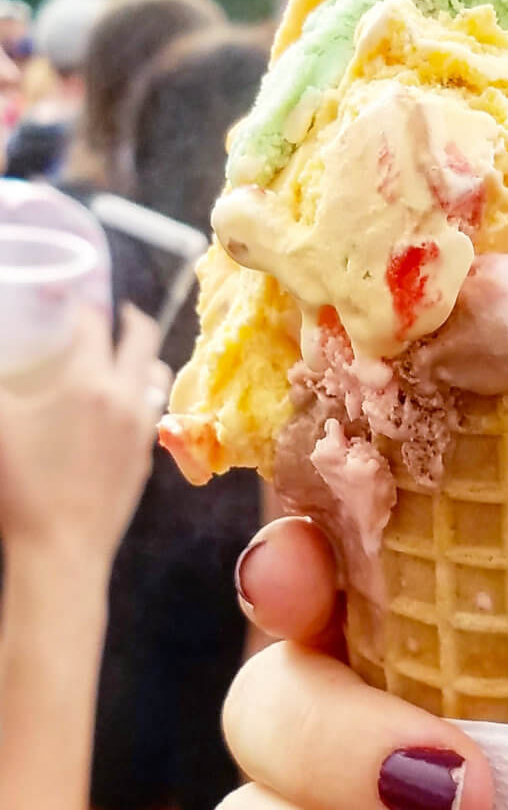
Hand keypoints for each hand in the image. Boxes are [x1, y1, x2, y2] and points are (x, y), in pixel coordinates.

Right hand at [0, 304, 169, 567]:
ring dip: (141, 358)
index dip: (82, 304)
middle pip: (143, 340)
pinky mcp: (144, 456)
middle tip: (116, 313)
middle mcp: (126, 398)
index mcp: (91, 383)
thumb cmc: (23, 487)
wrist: (62, 549)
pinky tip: (118, 405)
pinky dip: (139, 395)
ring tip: (121, 356)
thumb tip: (2, 369)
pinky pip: (150, 411)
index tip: (71, 296)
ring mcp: (141, 428)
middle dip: (130, 319)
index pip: (95, 323)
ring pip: (155, 376)